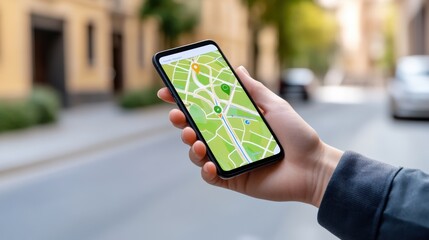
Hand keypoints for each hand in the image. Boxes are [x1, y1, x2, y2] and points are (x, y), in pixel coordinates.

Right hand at [157, 66, 342, 206]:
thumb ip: (253, 89)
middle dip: (181, 121)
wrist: (312, 167)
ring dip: (191, 145)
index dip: (184, 100)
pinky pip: (210, 176)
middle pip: (195, 129)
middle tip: (177, 116)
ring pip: (198, 153)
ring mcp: (229, 159)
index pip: (204, 109)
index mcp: (234, 120)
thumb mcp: (274, 106)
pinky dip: (205, 171)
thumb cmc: (296, 135)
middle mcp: (228, 138)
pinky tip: (210, 165)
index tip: (168, 91)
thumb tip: (236, 67)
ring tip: (196, 140)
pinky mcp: (232, 179)